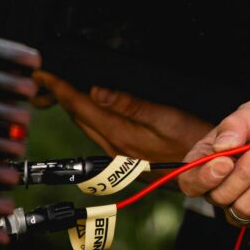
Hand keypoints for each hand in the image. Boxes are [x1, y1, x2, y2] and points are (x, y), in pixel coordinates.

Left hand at [36, 72, 210, 161]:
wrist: (207, 174)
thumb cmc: (193, 143)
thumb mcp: (165, 117)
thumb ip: (129, 105)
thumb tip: (95, 92)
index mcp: (120, 135)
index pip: (80, 107)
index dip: (59, 88)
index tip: (42, 74)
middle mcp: (114, 149)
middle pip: (78, 118)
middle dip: (59, 97)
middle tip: (46, 78)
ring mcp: (120, 158)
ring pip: (87, 127)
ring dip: (73, 108)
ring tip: (62, 90)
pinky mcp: (127, 162)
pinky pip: (99, 135)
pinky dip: (89, 118)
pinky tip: (92, 111)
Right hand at [177, 99, 249, 236]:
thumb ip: (237, 124)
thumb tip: (220, 147)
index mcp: (212, 162)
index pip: (191, 182)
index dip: (205, 176)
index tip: (226, 161)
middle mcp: (225, 189)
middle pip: (220, 196)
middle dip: (247, 172)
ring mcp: (248, 206)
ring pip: (243, 209)